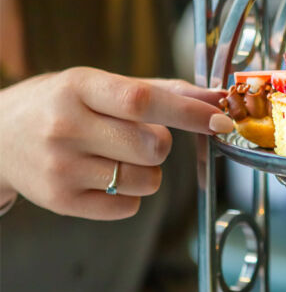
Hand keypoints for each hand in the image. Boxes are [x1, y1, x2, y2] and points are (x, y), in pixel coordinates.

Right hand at [0, 68, 233, 218]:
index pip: (143, 101)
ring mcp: (60, 167)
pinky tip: (102, 177)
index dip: (188, 113)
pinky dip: (128, 195)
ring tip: (117, 158)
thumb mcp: (97, 84)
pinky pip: (127, 206)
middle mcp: (65, 126)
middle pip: (153, 146)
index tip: (220, 119)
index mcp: (78, 87)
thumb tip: (216, 99)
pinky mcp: (60, 201)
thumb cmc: (60, 105)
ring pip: (146, 181)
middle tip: (139, 137)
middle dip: (161, 144)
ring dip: (148, 172)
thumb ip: (159, 91)